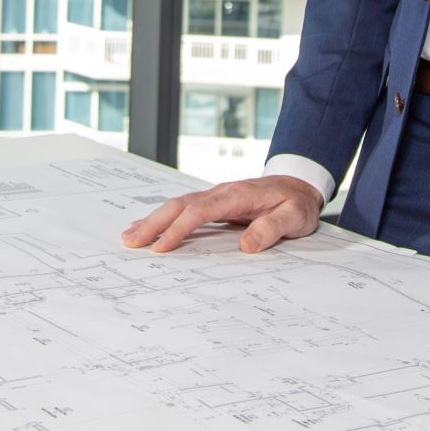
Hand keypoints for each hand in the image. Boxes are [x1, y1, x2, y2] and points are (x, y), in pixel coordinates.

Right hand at [122, 175, 323, 254]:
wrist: (300, 184)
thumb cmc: (296, 203)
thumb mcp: (294, 217)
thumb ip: (273, 229)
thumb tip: (247, 245)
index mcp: (237, 196)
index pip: (200, 211)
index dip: (179, 228)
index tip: (162, 247)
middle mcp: (221, 192)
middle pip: (180, 205)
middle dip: (154, 223)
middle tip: (130, 242)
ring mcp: (215, 195)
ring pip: (177, 205)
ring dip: (153, 220)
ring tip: (129, 236)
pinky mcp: (214, 202)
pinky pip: (183, 209)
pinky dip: (163, 218)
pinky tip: (149, 227)